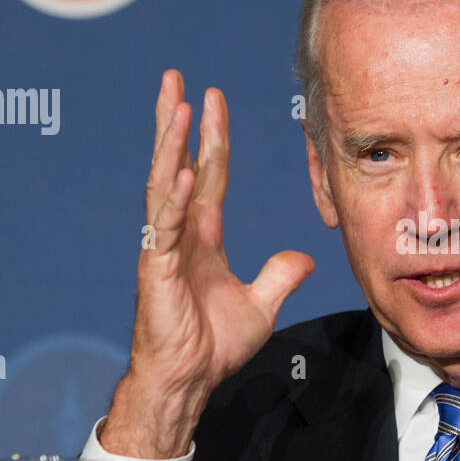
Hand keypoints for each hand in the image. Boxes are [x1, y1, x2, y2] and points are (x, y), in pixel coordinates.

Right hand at [102, 70, 314, 458]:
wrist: (188, 381)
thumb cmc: (211, 347)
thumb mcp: (260, 305)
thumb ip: (279, 276)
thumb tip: (304, 258)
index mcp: (202, 237)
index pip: (209, 175)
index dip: (212, 138)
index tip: (213, 99)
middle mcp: (180, 235)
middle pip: (177, 165)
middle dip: (177, 122)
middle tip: (175, 78)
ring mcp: (164, 249)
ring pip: (164, 185)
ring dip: (169, 145)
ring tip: (175, 105)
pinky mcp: (155, 271)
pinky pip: (164, 227)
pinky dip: (174, 199)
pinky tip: (180, 171)